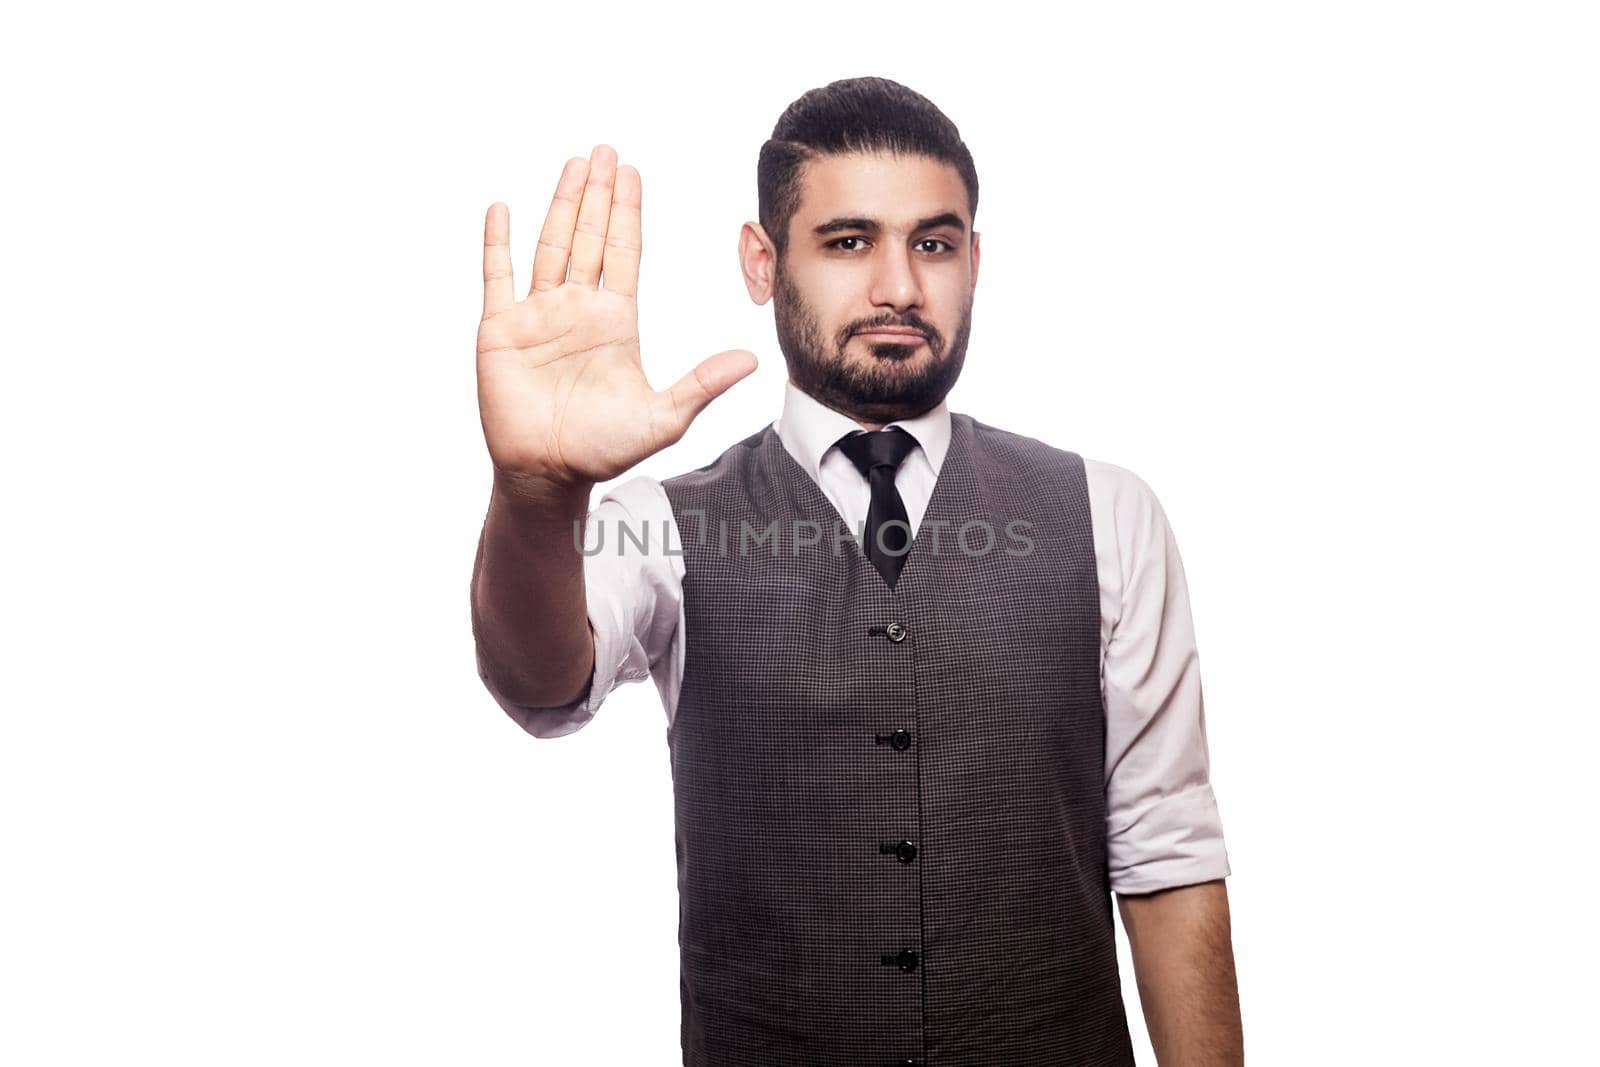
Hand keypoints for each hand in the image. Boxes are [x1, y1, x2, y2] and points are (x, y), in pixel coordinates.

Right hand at [477, 144, 757, 488]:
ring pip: (549, 246)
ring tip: (572, 165)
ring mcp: (537, 317)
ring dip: (560, 205)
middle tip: (605, 150)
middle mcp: (576, 309)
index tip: (631, 173)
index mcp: (614, 322)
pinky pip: (498, 277)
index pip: (623, 253)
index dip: (627, 213)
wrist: (549, 474)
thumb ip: (702, 385)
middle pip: (588, 237)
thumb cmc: (604, 450)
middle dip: (597, 194)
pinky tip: (502, 209)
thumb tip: (751, 361)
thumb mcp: (664, 417)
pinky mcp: (500, 331)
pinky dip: (498, 243)